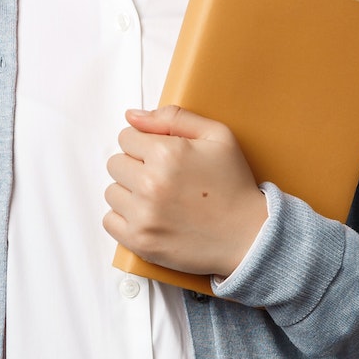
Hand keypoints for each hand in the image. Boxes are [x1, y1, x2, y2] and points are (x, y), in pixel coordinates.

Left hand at [103, 105, 267, 278]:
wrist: (249, 236)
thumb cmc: (233, 184)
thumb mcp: (218, 136)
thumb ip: (174, 117)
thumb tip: (131, 116)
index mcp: (167, 153)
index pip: (126, 137)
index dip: (145, 144)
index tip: (162, 157)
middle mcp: (151, 184)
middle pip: (115, 163)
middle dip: (136, 167)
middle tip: (163, 178)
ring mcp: (144, 215)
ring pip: (111, 192)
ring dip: (129, 193)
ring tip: (158, 199)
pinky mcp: (140, 241)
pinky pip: (109, 221)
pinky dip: (125, 219)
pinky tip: (149, 217)